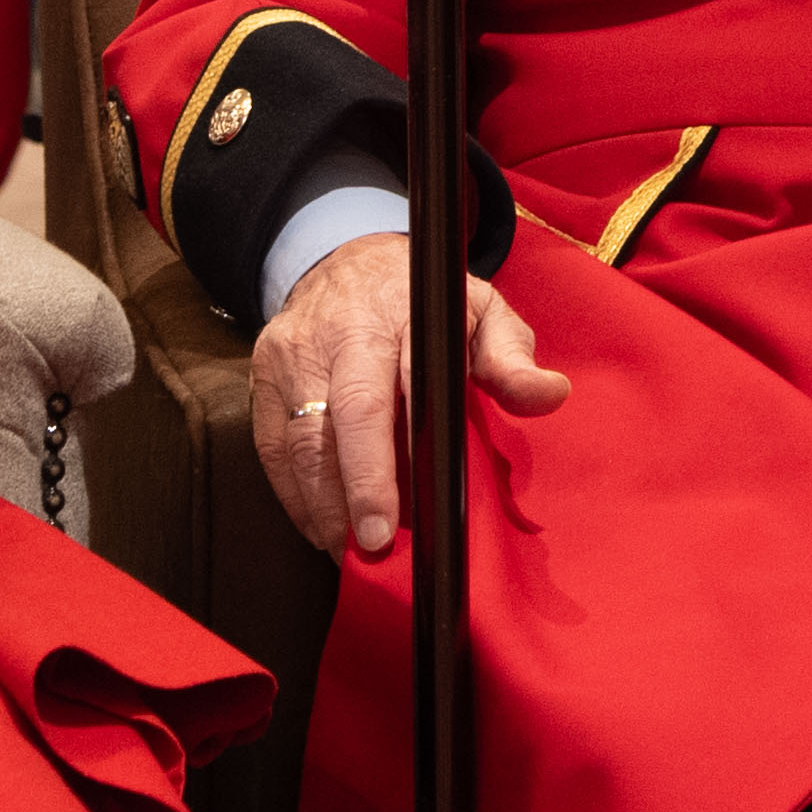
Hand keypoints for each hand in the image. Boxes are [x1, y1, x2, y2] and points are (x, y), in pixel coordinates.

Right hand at [255, 233, 571, 558]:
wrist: (345, 260)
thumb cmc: (422, 301)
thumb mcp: (479, 310)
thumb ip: (511, 356)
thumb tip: (550, 395)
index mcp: (396, 313)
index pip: (391, 390)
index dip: (389, 460)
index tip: (401, 518)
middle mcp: (336, 332)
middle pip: (336, 423)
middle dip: (354, 492)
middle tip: (373, 548)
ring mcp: (291, 354)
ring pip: (297, 442)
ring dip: (322, 506)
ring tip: (350, 551)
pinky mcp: (262, 377)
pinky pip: (271, 447)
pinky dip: (294, 495)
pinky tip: (322, 526)